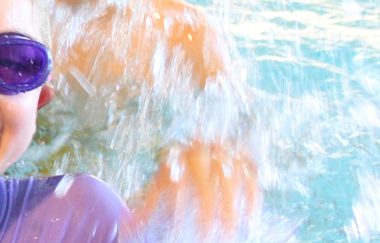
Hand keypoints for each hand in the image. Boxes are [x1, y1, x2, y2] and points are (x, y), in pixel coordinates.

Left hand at [139, 142, 259, 241]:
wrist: (197, 146)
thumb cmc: (175, 171)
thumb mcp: (159, 184)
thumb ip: (147, 205)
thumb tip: (127, 228)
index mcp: (176, 155)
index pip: (176, 182)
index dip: (177, 207)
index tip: (179, 230)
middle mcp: (201, 150)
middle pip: (205, 181)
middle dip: (207, 211)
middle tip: (208, 237)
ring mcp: (223, 152)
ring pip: (230, 178)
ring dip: (231, 206)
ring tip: (230, 231)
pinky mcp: (242, 157)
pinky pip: (251, 176)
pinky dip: (252, 198)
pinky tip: (249, 220)